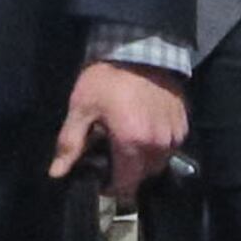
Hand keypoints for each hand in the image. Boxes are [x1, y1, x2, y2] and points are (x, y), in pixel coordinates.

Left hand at [52, 62, 186, 197]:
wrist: (139, 51)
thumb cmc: (105, 80)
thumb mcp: (81, 109)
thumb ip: (70, 144)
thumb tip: (57, 173)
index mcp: (132, 144)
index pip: (126, 183)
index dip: (112, 188)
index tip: (101, 182)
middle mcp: (158, 145)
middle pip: (144, 175)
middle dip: (127, 174)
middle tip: (110, 158)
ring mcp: (174, 135)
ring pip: (159, 162)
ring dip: (143, 161)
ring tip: (126, 143)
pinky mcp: (184, 124)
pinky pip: (171, 146)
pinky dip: (157, 146)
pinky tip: (142, 131)